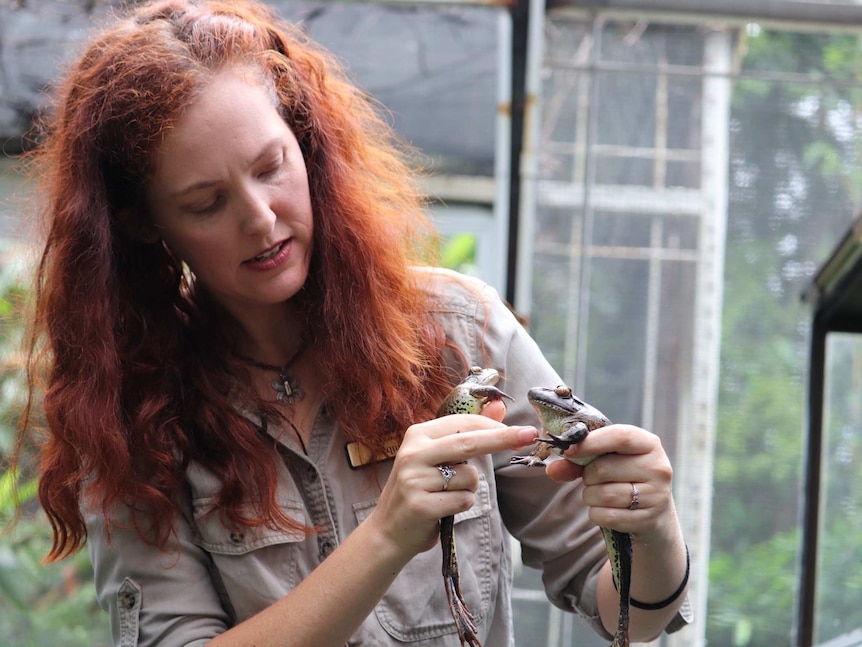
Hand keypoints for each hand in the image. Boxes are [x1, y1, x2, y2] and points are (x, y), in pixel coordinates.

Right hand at [367, 413, 535, 559]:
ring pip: (469, 477)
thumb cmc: (419, 490)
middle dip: (503, 439)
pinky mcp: (420, 505)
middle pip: (469, 443)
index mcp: (417, 435)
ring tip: (445, 495)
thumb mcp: (438, 457)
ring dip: (469, 489)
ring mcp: (414, 479)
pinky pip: (464, 500)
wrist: (388, 531)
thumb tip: (498, 407)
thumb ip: (467, 433)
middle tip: (530, 435)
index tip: (523, 430)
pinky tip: (442, 509)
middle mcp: (413, 453)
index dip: (494, 426)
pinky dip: (461, 506)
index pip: (463, 424)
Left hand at [546, 424, 675, 542]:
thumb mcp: (607, 460)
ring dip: (590, 496)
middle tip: (592, 479)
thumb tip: (552, 469)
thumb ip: (578, 460)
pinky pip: (607, 516)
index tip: (569, 451)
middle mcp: (658, 468)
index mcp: (648, 444)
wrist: (653, 512)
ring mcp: (657, 495)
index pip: (620, 436)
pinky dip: (597, 514)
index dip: (590, 443)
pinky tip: (605, 510)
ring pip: (603, 495)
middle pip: (603, 468)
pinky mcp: (649, 520)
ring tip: (599, 494)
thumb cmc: (623, 477)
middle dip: (587, 476)